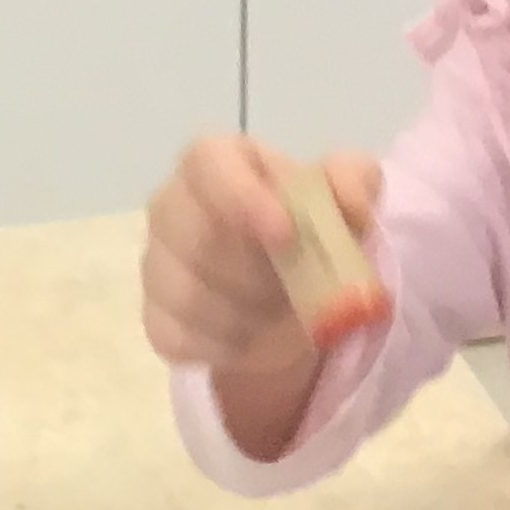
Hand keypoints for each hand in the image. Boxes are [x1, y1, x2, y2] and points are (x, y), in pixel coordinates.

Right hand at [142, 135, 382, 373]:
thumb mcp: (345, 199)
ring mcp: (155, 264)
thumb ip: (355, 181)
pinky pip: (179, 339)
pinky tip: (249, 337)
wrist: (287, 291)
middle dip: (258, 275)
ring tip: (275, 313)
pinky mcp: (154, 319)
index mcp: (215, 162)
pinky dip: (225, 347)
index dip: (240, 197)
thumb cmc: (308, 231)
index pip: (206, 163)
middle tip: (296, 288)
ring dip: (248, 316)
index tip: (285, 235)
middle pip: (198, 240)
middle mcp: (171, 205)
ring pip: (190, 298)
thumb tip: (351, 201)